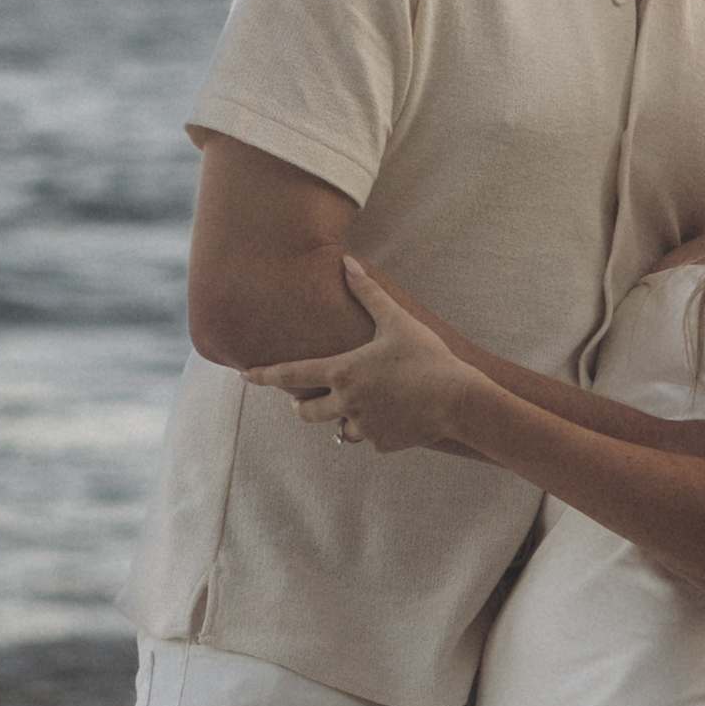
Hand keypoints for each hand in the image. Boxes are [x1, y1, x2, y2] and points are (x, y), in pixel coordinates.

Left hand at [247, 257, 477, 454]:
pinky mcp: (381, 444)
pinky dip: (376, 427)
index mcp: (342, 372)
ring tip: (368, 403)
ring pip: (339, 427)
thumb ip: (367, 293)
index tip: (245, 376)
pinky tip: (397, 414)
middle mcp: (345, 403)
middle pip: (305, 413)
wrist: (459, 400)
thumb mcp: (397, 320)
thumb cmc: (427, 356)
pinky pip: (369, 437)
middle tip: (310, 398)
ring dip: (344, 417)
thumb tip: (347, 261)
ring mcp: (363, 426)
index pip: (290, 375)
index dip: (263, 375)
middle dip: (303, 405)